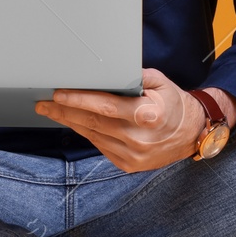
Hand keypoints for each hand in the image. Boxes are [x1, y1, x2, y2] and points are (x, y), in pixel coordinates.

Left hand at [35, 68, 228, 172]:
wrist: (192, 134)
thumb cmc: (174, 104)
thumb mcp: (160, 82)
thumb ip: (134, 77)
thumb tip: (105, 71)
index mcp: (148, 115)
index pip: (105, 107)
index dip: (79, 100)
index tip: (58, 93)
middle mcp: (139, 138)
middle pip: (92, 123)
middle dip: (64, 111)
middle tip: (43, 103)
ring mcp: (132, 155)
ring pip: (92, 136)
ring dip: (70, 122)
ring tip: (52, 110)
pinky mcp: (128, 165)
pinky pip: (100, 146)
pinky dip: (87, 133)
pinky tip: (76, 123)